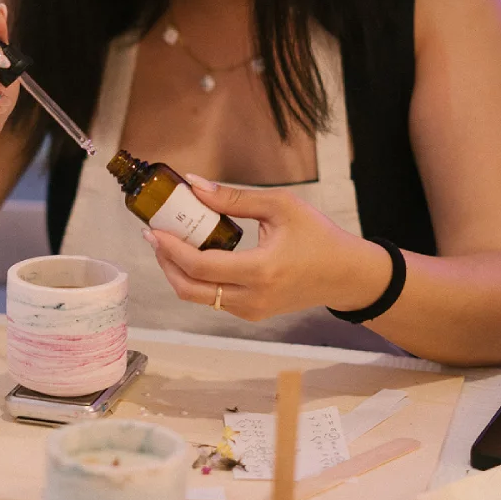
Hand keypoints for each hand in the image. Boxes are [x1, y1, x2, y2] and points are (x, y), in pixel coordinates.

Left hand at [142, 176, 391, 320]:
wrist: (346, 274)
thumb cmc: (319, 236)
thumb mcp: (280, 206)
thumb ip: (234, 198)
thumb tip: (194, 185)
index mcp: (260, 271)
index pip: (200, 266)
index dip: (171, 248)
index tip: (154, 229)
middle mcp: (252, 298)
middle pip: (190, 289)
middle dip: (166, 262)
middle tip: (156, 236)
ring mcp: (252, 311)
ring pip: (198, 298)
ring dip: (179, 272)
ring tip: (171, 243)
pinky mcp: (253, 313)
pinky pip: (213, 299)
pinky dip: (197, 279)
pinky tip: (195, 255)